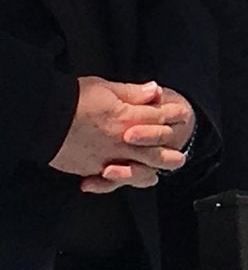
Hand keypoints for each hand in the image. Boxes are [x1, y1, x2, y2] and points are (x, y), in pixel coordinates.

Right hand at [49, 78, 187, 178]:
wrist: (43, 117)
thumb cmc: (74, 98)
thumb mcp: (106, 88)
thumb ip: (133, 92)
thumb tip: (155, 91)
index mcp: (129, 118)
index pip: (161, 119)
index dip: (174, 116)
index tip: (184, 114)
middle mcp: (122, 142)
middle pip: (156, 152)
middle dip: (170, 154)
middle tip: (180, 156)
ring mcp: (107, 158)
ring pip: (138, 171)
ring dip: (150, 172)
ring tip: (158, 174)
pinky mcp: (90, 168)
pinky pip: (110, 181)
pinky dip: (119, 181)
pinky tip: (124, 180)